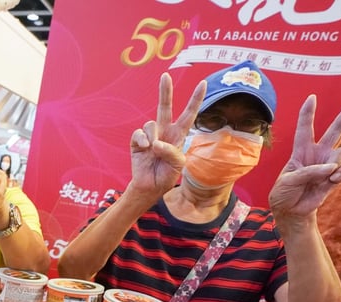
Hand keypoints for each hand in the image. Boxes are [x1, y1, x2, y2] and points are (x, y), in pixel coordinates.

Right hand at [128, 73, 206, 197]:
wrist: (150, 186)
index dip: (196, 99)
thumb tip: (155, 142)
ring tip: (153, 151)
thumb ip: (171, 151)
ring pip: (151, 123)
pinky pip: (139, 133)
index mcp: (179, 135)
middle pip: (165, 107)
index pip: (189, 114)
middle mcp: (165, 131)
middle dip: (165, 91)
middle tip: (165, 76)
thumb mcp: (178, 164)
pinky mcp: (137, 141)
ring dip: (153, 137)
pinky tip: (144, 149)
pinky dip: (142, 141)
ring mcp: (150, 135)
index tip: (203, 83)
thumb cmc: (167, 175)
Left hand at [268, 93, 340, 223]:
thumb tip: (331, 168)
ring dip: (336, 163)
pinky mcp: (336, 176)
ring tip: (326, 175)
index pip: (306, 128)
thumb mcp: (288, 181)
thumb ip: (309, 172)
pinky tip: (333, 180)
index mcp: (301, 150)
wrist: (292, 211)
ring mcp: (329, 163)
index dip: (308, 112)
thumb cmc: (284, 193)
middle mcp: (318, 153)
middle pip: (336, 129)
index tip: (312, 97)